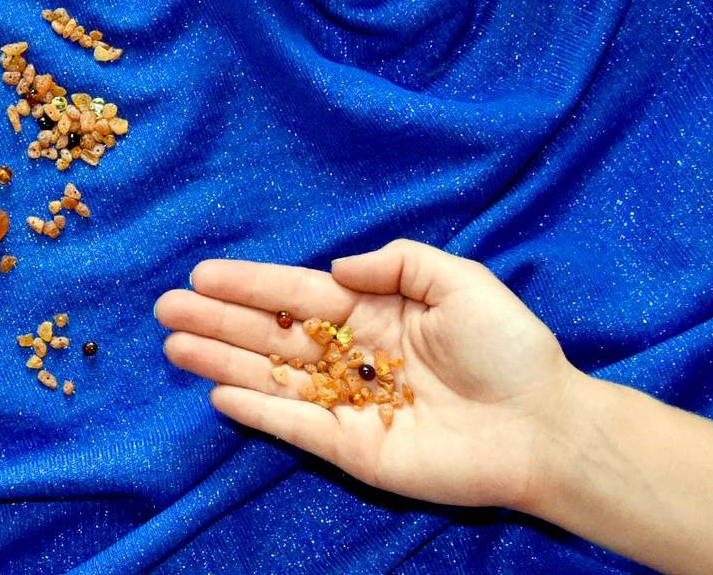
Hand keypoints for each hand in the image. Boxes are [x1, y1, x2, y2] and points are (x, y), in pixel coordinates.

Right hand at [155, 238, 579, 509]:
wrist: (547, 426)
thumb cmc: (510, 349)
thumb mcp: (459, 280)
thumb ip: (395, 263)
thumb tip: (335, 267)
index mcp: (372, 314)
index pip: (296, 296)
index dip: (249, 285)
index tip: (202, 274)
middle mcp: (350, 358)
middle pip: (270, 337)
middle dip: (217, 322)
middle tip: (166, 309)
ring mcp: (349, 405)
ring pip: (272, 380)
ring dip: (221, 363)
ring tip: (173, 347)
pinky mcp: (355, 450)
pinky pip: (297, 428)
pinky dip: (259, 412)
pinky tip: (219, 394)